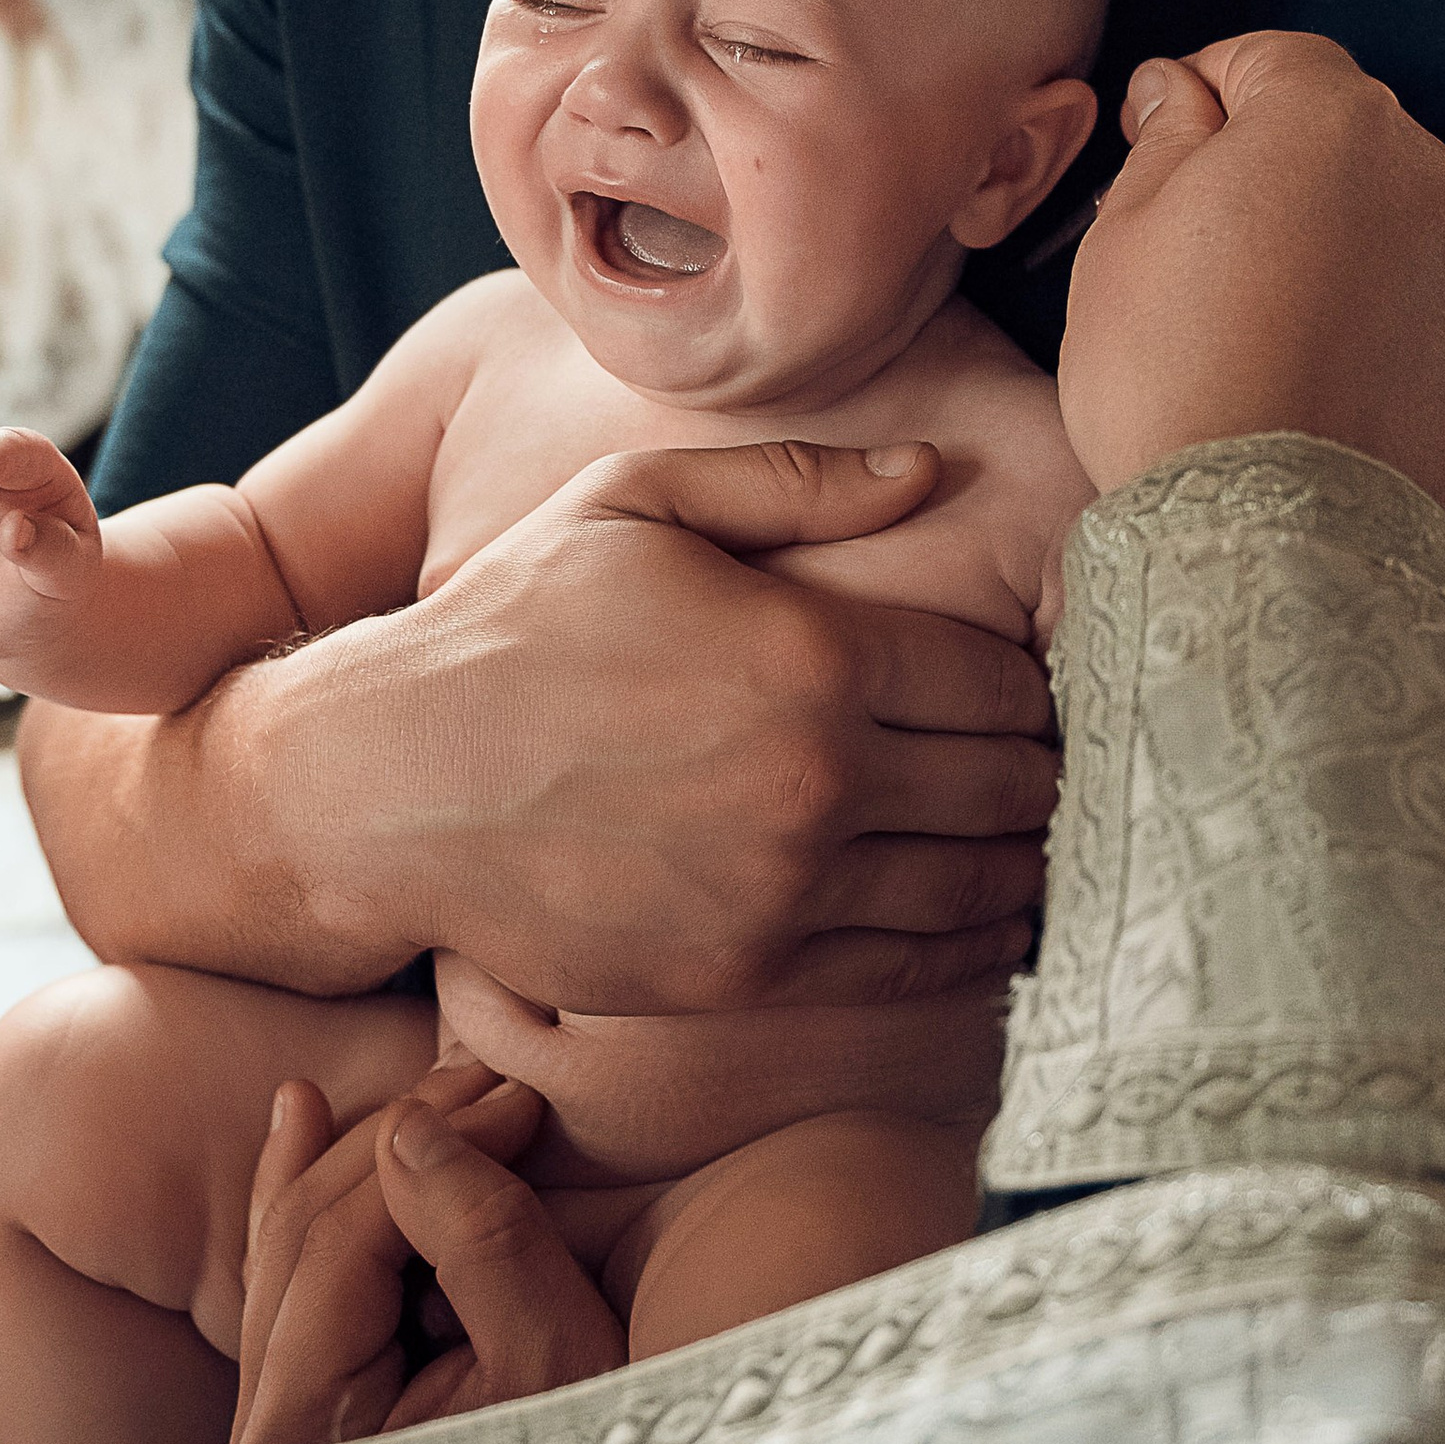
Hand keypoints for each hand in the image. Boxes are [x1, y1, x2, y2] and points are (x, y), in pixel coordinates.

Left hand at [228, 1063, 624, 1443]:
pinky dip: (305, 1191)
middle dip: (397, 1139)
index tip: (521, 1096)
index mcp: (312, 1433)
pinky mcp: (317, 1414)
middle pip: (304, 1235)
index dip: (429, 1148)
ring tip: (444, 1085)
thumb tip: (414, 1130)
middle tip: (493, 1080)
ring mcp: (286, 1425)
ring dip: (366, 1154)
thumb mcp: (558, 1363)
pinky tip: (302, 1113)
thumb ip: (484, 1240)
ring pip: (293, 1248)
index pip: (341, 1244)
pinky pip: (294, 1282)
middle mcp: (271, 1433)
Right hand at [253, 439, 1057, 1010]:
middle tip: (1050, 765)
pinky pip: (905, 966)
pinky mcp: (744, 973)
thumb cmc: (515, 625)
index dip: (1033, 685)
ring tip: (1029, 842)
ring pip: (976, 888)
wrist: (394, 784)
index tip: (1035, 688)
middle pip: (1010, 789)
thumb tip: (932, 470)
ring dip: (1020, 864)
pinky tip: (980, 922)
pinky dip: (964, 947)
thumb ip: (798, 481)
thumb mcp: (639, 501)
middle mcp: (816, 780)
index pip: (1001, 684)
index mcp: (813, 655)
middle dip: (1042, 772)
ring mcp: (782, 890)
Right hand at [1059, 31, 1444, 532]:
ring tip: (1263, 334)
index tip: (1163, 139)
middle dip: (1277, 170)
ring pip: (1393, 225)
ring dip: (1336, 248)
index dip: (1206, 88)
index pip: (1271, 57)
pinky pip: (1430, 314)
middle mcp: (1431, 177)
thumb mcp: (1123, 235)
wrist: (1275, 545)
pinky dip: (1382, 327)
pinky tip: (1320, 384)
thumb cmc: (1174, 377)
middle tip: (1201, 254)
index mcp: (1332, 121)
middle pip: (1343, 138)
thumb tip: (1181, 88)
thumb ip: (1165, 135)